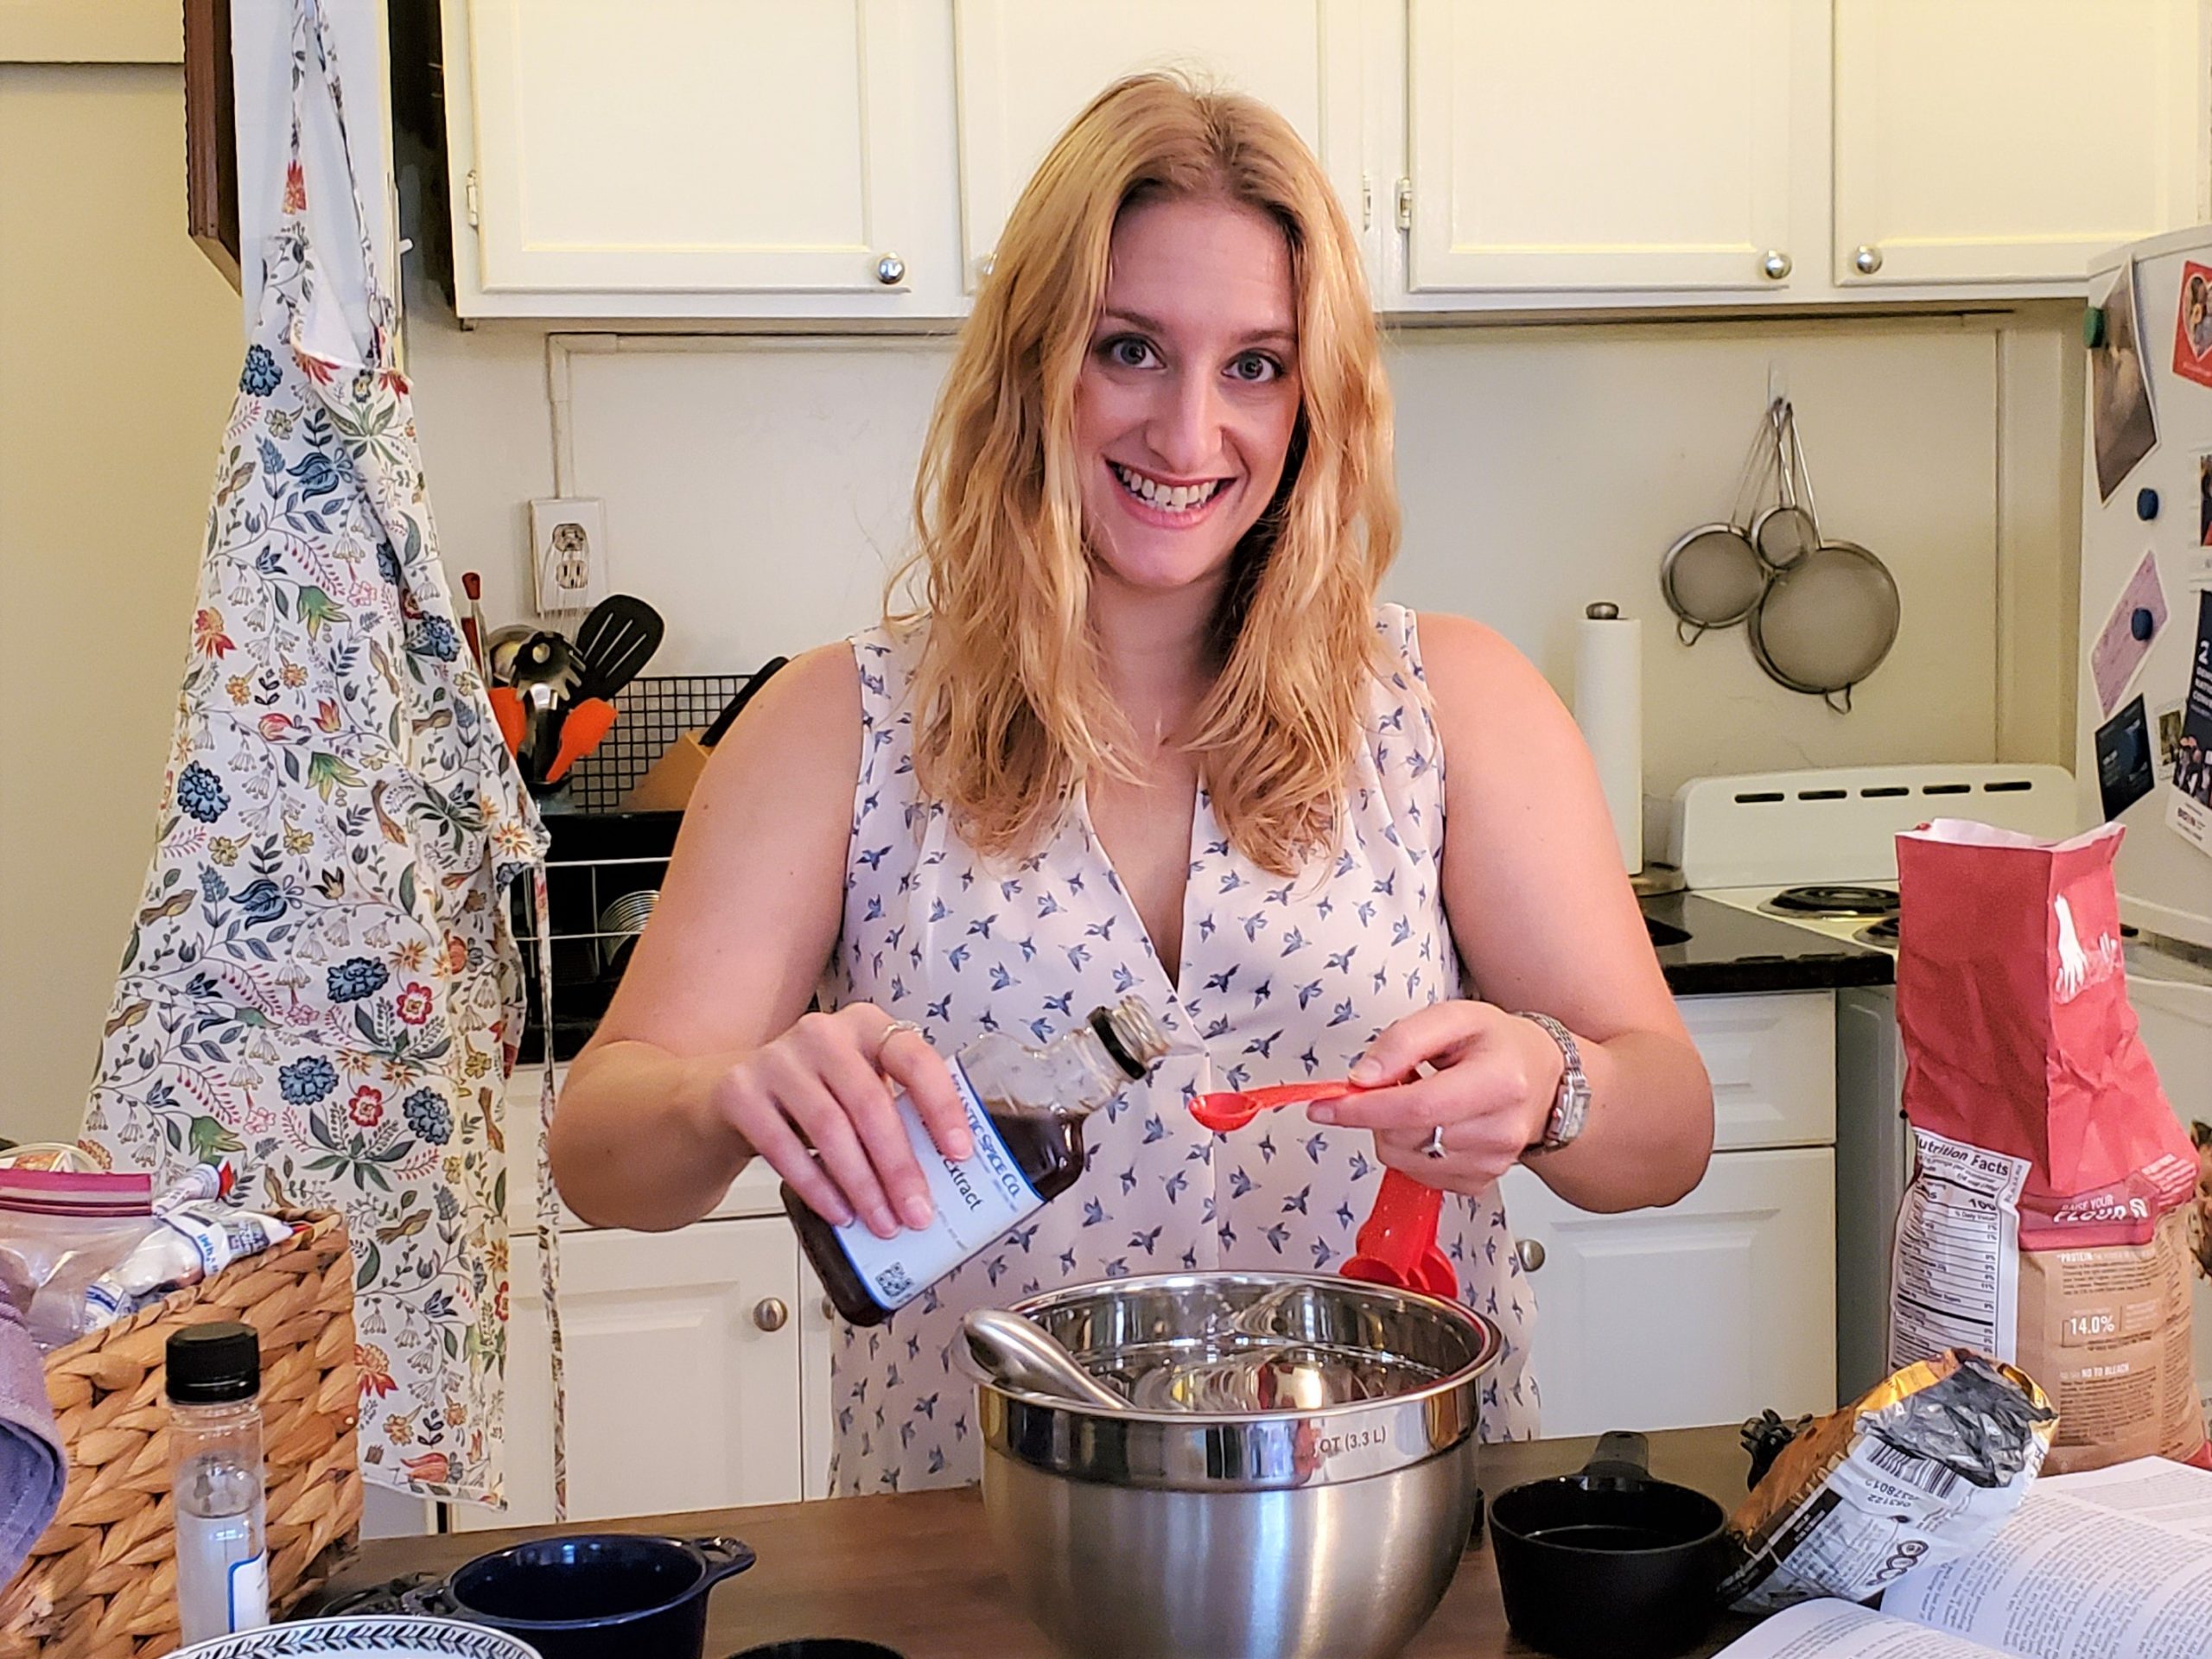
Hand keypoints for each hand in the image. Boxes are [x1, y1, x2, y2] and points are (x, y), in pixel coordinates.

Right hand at [702, 1005, 973, 1238]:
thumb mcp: (858, 1089)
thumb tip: (943, 1175)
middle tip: (916, 1211)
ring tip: (881, 1221)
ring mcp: (777, 1059)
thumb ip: (896, 1114)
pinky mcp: (740, 1092)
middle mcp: (823, 1034)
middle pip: (870, 1103)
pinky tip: (839, 1211)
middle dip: (899, 1167)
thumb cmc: (813, 1096)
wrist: (731, 1096)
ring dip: (861, 1185)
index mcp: (867, 1027)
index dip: (941, 1106)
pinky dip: (817, 1187)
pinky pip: (784, 1148)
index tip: (960, 1152)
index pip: (915, 1059)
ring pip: (830, 1128)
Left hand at [1307, 1001, 1565, 1195]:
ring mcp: (1493, 1163)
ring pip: (1405, 1160)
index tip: (1324, 1106)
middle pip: (1406, 1137)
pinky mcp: (1480, 1182)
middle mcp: (1501, 1130)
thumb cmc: (1499, 1044)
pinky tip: (1432, 1125)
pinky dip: (1410, 1150)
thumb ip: (1403, 1040)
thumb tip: (1362, 1077)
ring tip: (1421, 1099)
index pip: (1419, 1107)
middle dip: (1378, 1112)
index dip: (1363, 1109)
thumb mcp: (1453, 1018)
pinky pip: (1419, 1175)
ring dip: (1393, 1131)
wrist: (1543, 1078)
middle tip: (1396, 1082)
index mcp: (1500, 1082)